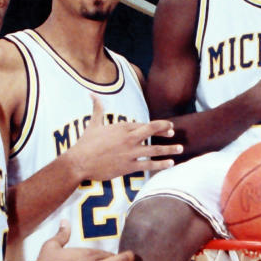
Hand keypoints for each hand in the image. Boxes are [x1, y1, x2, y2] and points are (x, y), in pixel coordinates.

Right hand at [65, 94, 180, 180]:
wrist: (79, 162)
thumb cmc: (85, 143)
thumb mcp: (93, 123)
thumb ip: (97, 108)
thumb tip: (91, 93)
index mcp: (122, 126)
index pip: (145, 124)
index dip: (159, 125)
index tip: (168, 127)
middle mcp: (129, 138)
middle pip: (152, 131)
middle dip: (165, 131)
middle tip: (175, 133)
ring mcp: (130, 152)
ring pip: (155, 149)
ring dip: (169, 149)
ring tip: (180, 149)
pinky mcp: (129, 166)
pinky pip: (149, 165)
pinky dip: (161, 164)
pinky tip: (170, 164)